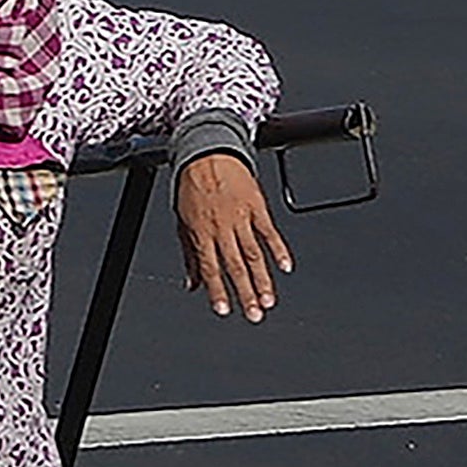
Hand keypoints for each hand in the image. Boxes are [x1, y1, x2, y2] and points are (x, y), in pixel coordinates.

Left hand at [175, 149, 292, 322]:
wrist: (207, 152)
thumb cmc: (192, 185)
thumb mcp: (182, 221)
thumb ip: (189, 254)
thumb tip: (191, 283)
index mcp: (201, 233)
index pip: (210, 268)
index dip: (217, 291)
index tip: (225, 310)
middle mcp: (221, 228)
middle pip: (235, 266)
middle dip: (245, 293)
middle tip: (254, 314)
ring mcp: (241, 218)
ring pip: (254, 254)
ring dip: (262, 279)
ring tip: (269, 300)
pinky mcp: (257, 206)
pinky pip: (269, 232)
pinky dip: (278, 250)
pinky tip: (285, 266)